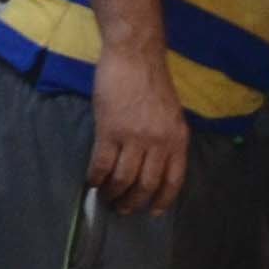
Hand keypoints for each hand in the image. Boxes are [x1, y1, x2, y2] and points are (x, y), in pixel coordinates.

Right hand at [86, 56, 190, 220]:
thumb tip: (153, 164)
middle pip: (146, 185)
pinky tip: (91, 181)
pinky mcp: (110, 131)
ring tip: (105, 197)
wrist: (135, 56)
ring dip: (112, 193)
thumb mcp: (170, 114)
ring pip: (123, 179)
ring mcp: (134, 137)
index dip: (161, 200)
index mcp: (177, 138)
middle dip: (132, 202)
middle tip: (121, 208)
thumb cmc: (151, 81)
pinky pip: (102, 164)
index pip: (173, 180)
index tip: (151, 212)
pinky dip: (95, 178)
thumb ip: (166, 139)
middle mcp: (159, 142)